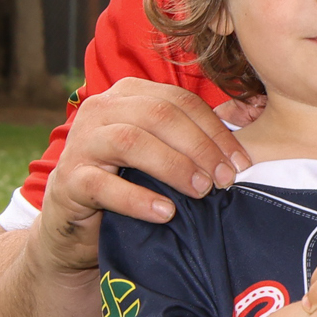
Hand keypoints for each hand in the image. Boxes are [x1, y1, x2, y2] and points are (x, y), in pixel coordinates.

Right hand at [30, 78, 257, 273]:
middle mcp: (101, 110)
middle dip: (200, 147)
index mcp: (128, 95)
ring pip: (131, 141)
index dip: (215, 130)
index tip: (241, 163)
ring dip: (173, 166)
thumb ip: (195, 133)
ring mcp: (82, 143)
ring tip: (201, 192)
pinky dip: (138, 199)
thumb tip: (247, 114)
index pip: (180, 102)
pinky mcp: (69, 180)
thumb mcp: (161, 152)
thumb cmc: (127, 182)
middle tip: (224, 180)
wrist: (74, 221)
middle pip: (159, 115)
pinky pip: (103, 185)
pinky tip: (165, 213)